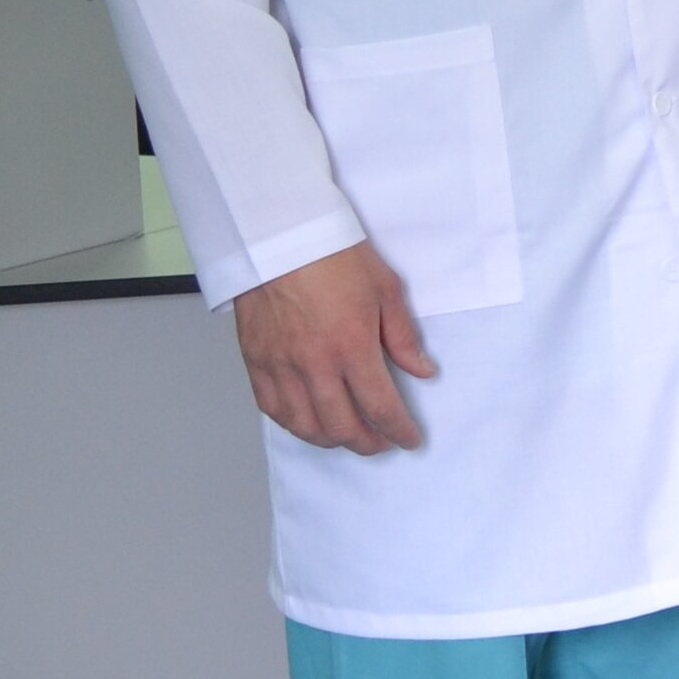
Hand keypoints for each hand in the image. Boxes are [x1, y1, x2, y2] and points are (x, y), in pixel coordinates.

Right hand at [232, 240, 436, 453]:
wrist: (278, 235)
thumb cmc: (333, 254)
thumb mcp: (385, 289)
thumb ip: (403, 336)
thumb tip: (422, 371)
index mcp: (352, 346)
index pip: (380, 407)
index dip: (399, 431)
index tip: (410, 439)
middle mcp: (314, 364)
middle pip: (342, 426)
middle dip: (368, 443)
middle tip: (383, 442)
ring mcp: (281, 365)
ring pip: (305, 425)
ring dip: (331, 440)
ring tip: (349, 436)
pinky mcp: (256, 360)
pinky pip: (272, 408)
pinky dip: (294, 424)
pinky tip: (309, 422)